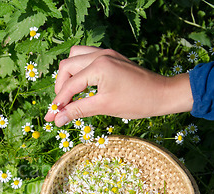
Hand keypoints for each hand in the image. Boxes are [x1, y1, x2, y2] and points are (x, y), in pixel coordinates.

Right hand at [44, 46, 193, 126]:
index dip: (58, 103)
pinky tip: (82, 84)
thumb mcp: (105, 107)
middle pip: (67, 66)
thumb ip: (78, 110)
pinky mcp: (111, 57)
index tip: (50, 117)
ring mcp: (106, 53)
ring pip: (75, 57)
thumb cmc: (137, 102)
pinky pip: (87, 57)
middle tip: (61, 106)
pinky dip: (79, 70)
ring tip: (69, 93)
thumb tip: (57, 119)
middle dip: (61, 87)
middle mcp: (100, 55)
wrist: (163, 94)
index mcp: (99, 66)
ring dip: (68, 75)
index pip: (70, 85)